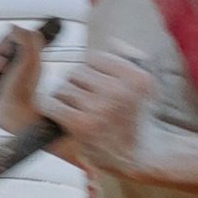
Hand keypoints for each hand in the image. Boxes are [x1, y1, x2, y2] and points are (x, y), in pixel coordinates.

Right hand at [0, 26, 44, 134]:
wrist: (11, 113)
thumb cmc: (24, 91)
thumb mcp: (30, 61)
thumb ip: (27, 39)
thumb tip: (13, 26)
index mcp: (21, 56)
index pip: (6, 38)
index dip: (5, 44)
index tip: (10, 53)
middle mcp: (7, 63)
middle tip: (1, 68)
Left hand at [45, 51, 167, 178]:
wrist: (140, 156)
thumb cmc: (137, 118)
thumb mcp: (144, 87)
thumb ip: (127, 62)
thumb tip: (111, 42)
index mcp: (137, 78)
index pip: (94, 57)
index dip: (90, 71)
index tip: (96, 85)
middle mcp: (121, 91)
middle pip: (77, 72)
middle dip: (77, 85)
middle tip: (86, 101)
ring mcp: (101, 109)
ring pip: (63, 87)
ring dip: (65, 98)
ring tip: (78, 110)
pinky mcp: (83, 125)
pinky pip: (52, 104)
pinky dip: (53, 109)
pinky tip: (63, 116)